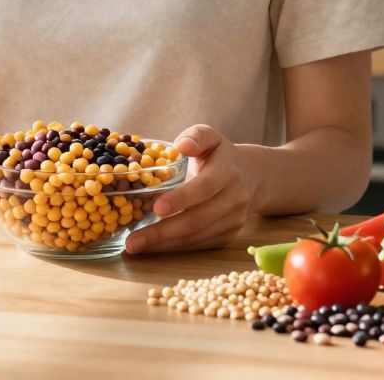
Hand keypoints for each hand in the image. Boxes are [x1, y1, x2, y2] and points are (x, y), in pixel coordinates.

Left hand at [123, 125, 252, 253]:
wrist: (251, 176)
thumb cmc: (218, 155)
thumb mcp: (209, 137)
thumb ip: (196, 136)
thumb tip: (181, 146)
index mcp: (227, 171)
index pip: (204, 187)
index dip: (181, 199)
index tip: (157, 208)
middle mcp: (235, 198)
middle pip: (197, 219)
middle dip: (163, 232)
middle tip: (132, 241)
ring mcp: (234, 220)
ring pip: (196, 236)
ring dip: (164, 244)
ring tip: (135, 246)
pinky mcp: (229, 235)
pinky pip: (199, 244)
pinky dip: (174, 247)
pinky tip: (152, 247)